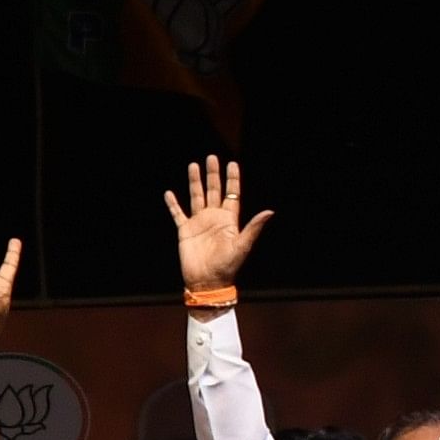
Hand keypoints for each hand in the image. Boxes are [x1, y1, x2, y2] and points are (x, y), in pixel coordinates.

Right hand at [164, 154, 272, 292]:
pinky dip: (173, 204)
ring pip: (196, 197)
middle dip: (213, 174)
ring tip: (193, 166)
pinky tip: (169, 193)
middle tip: (211, 158)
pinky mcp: (185, 231)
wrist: (207, 281)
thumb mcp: (243, 245)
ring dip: (195, 182)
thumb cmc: (227, 266)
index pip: (231, 194)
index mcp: (229, 220)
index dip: (232, 179)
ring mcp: (199, 223)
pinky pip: (178, 214)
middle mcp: (214, 218)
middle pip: (213, 191)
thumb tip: (270, 212)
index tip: (232, 164)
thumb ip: (254, 227)